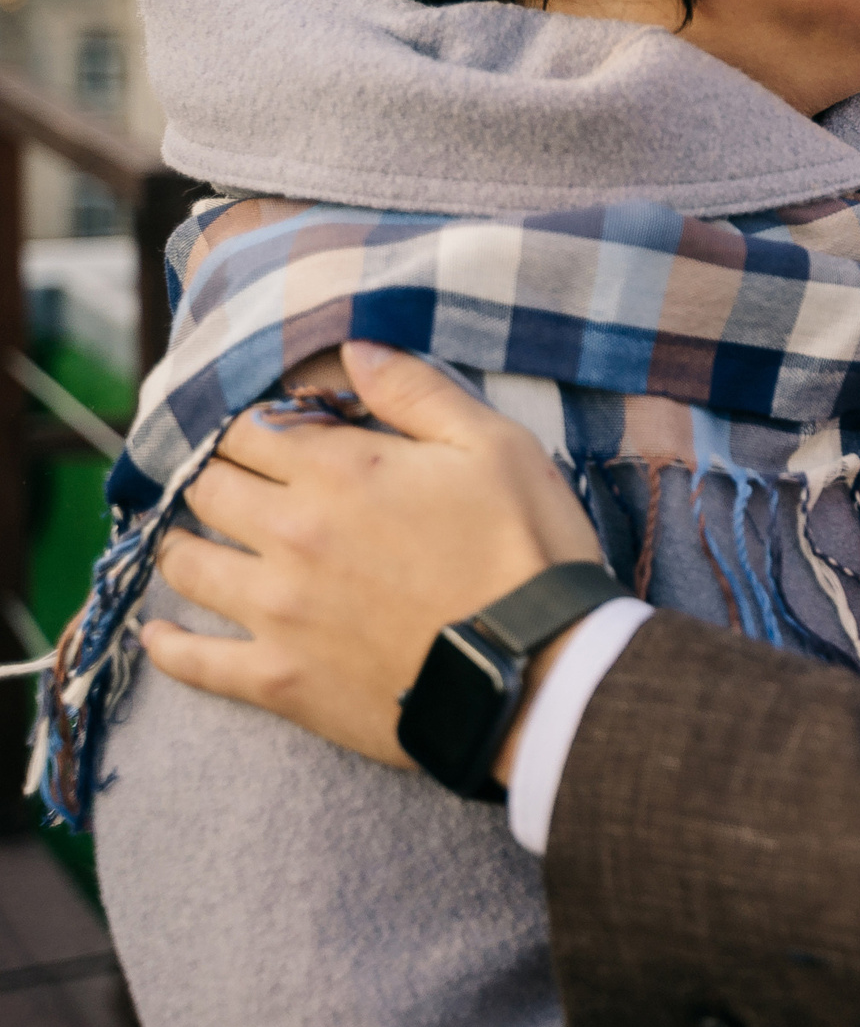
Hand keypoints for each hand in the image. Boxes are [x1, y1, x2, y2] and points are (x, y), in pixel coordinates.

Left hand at [141, 342, 603, 772]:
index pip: (253, 428)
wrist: (536, 671)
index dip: (254, 423)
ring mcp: (277, 609)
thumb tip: (356, 347)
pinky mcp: (279, 679)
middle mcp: (291, 531)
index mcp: (341, 470)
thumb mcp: (497, 447)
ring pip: (188, 564)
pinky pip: (197, 663)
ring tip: (185, 539)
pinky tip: (155, 636)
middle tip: (227, 478)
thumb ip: (419, 392)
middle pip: (210, 487)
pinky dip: (168, 647)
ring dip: (180, 544)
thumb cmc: (527, 550)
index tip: (267, 430)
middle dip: (213, 474)